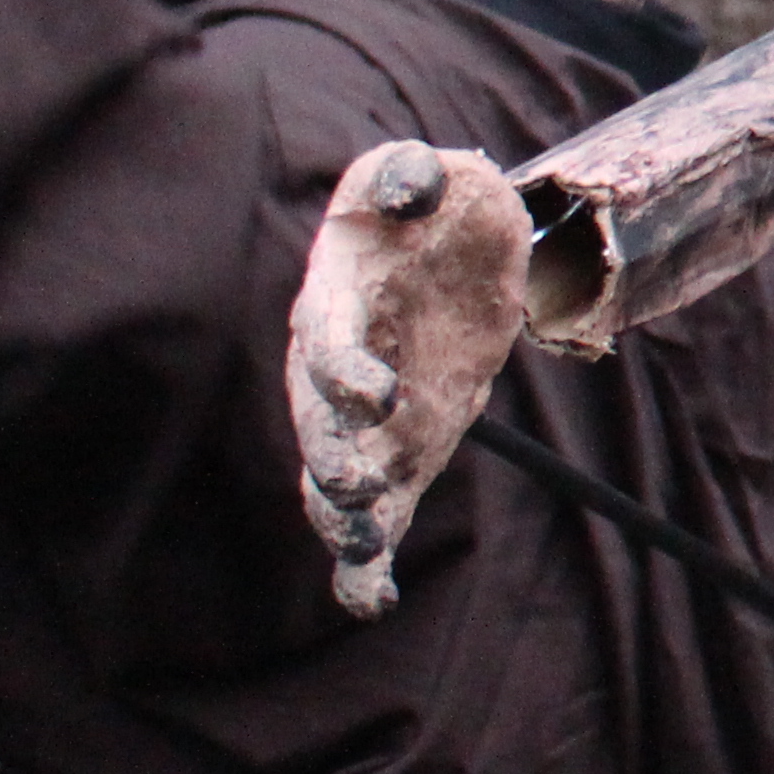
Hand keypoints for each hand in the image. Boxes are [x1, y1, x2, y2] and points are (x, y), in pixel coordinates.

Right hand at [287, 143, 530, 616]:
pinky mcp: (401, 454)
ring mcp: (366, 422)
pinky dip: (364, 561)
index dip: (345, 369)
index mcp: (335, 303)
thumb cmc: (433, 205)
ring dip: (342, 516)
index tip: (377, 392)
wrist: (455, 248)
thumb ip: (416, 177)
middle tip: (361, 487)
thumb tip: (416, 186)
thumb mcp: (431, 176)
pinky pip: (376, 517)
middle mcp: (336, 372)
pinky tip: (370, 597)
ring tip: (363, 545)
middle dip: (334, 459)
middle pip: (318, 426)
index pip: (327, 342)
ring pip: (335, 480)